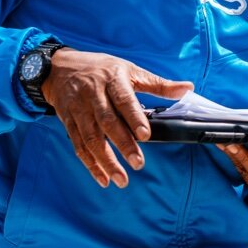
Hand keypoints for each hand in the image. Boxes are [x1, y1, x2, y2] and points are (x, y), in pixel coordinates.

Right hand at [42, 49, 193, 188]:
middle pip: (107, 122)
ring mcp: (79, 110)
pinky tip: (103, 179)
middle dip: (123, 144)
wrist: (59, 68)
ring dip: (106, 161)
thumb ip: (158, 84)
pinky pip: (79, 146)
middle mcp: (93, 95)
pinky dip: (90, 164)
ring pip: (91, 138)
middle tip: (138, 163)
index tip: (145, 135)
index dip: (134, 118)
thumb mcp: (130, 70)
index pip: (124, 100)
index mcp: (112, 80)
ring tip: (121, 179)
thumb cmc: (102, 69)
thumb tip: (187, 88)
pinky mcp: (68, 123)